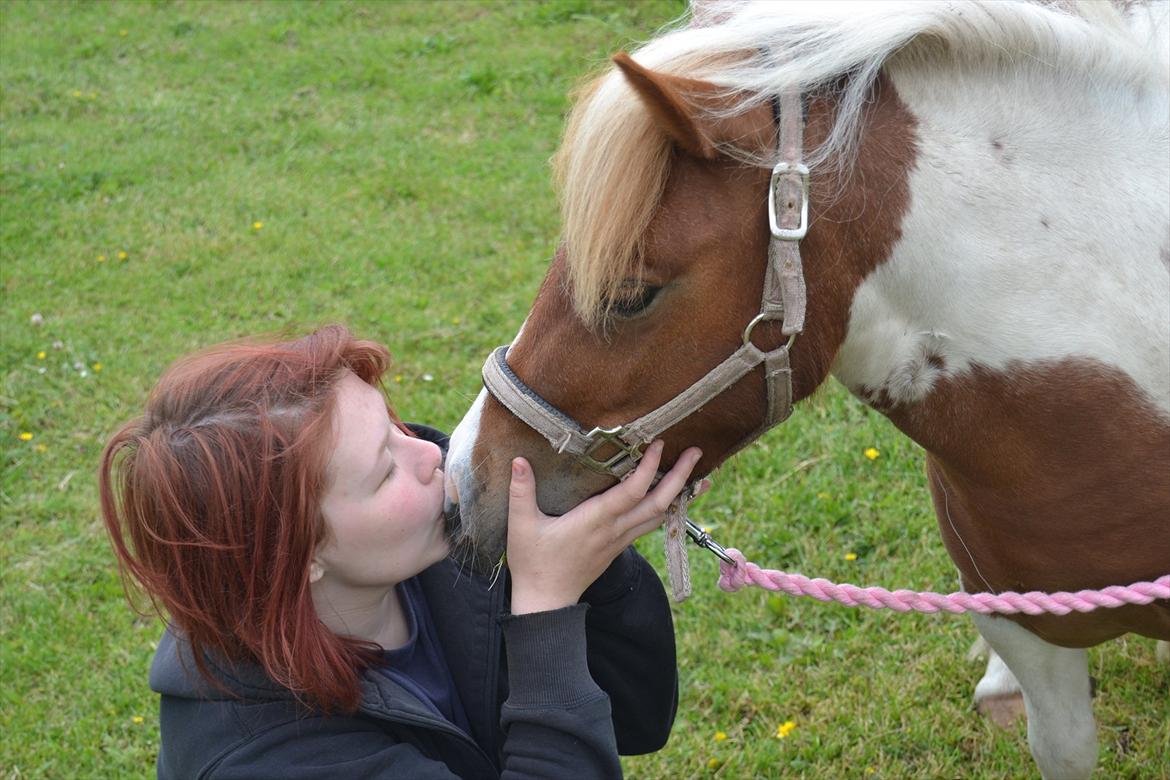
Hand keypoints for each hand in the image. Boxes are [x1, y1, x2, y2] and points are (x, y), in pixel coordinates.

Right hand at [506, 440, 702, 614]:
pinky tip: (673, 496)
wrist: (546, 602)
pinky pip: (649, 524)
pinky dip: (666, 507)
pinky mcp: (619, 546)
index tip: (660, 444)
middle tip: (697, 452)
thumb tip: (519, 460)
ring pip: (659, 516)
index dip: (648, 468)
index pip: (631, 492)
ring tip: (697, 473)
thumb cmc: (533, 563)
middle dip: (680, 477)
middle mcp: (614, 530)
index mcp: (595, 521)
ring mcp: (619, 540)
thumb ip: (521, 491)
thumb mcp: (521, 526)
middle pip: (658, 503)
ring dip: (679, 493)